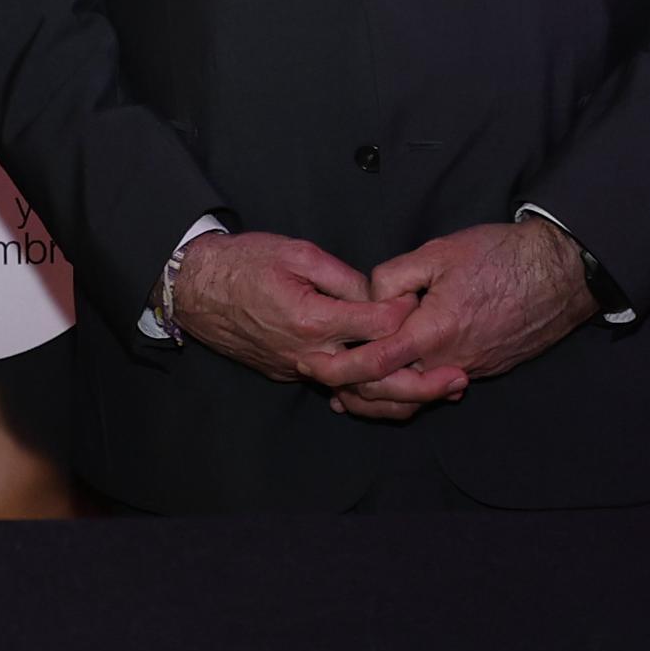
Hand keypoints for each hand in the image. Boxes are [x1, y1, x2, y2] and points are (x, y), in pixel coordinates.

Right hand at [163, 229, 410, 388]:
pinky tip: (392, 389)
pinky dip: (364, 391)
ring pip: (355, 393)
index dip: (407, 315)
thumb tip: (379, 294)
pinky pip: (332, 388)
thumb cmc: (243, 262)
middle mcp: (307, 353)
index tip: (423, 304)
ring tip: (433, 393)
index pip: (378, 326)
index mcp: (312, 319)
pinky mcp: (286, 374)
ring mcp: (295, 369)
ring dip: (397, 398)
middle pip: (374, 377)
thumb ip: (344, 277)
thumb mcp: (298, 252)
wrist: (194, 288)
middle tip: (455, 380)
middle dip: (420, 382)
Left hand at [343, 219, 600, 423]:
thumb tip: (372, 300)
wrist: (561, 272)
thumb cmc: (501, 256)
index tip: (313, 364)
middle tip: (321, 380)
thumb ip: (394, 277)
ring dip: (380, 398)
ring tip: (350, 394)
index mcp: (434, 331)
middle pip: (391, 391)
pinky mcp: (486, 368)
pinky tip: (398, 383)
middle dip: (352, 390)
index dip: (340, 367)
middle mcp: (451, 359)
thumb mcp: (438, 252)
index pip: (375, 361)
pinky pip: (441, 387)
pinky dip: (414, 390)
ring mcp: (472, 368)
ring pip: (416, 396)